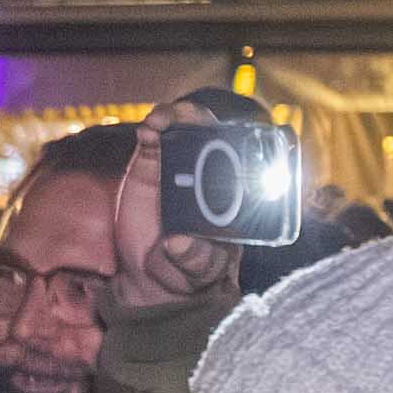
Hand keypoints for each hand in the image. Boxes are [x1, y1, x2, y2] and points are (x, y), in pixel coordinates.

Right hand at [108, 115, 234, 309]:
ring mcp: (178, 166)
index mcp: (233, 194)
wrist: (149, 276)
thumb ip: (196, 260)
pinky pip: (152, 140)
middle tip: (189, 119)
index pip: (246, 158)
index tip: (232, 138)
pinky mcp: (150, 165)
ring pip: (184, 129)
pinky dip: (150, 130)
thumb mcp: (199, 271)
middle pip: (214, 134)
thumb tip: (177, 242)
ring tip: (159, 122)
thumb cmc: (189, 271)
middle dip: (203, 121)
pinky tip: (146, 130)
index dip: (243, 140)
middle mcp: (209, 173)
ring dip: (175, 117)